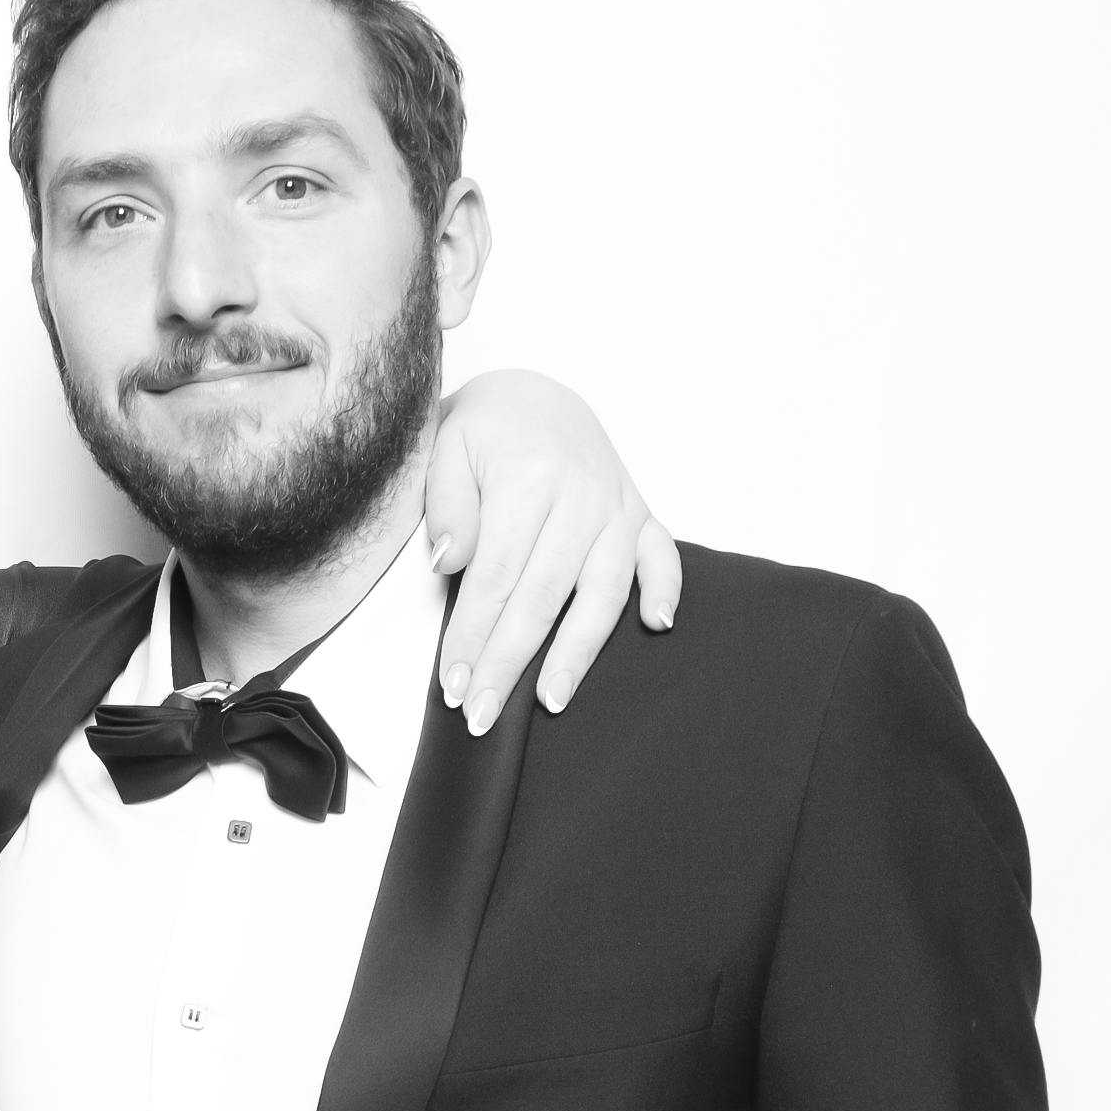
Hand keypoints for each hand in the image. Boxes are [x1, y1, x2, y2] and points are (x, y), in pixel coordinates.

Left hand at [421, 369, 682, 734]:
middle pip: (543, 596)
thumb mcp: (444, 447)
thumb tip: (448, 562)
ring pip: (601, 592)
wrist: (532, 396)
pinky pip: (663, 555)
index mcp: (529, 478)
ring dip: (577, 652)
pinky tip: (657, 625)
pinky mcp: (641, 513)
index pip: (495, 575)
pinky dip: (665, 589)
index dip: (472, 634)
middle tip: (483, 714)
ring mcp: (616, 507)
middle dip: (510, 661)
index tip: (453, 683)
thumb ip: (446, 505)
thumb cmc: (483, 430)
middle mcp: (581, 495)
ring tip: (552, 700)